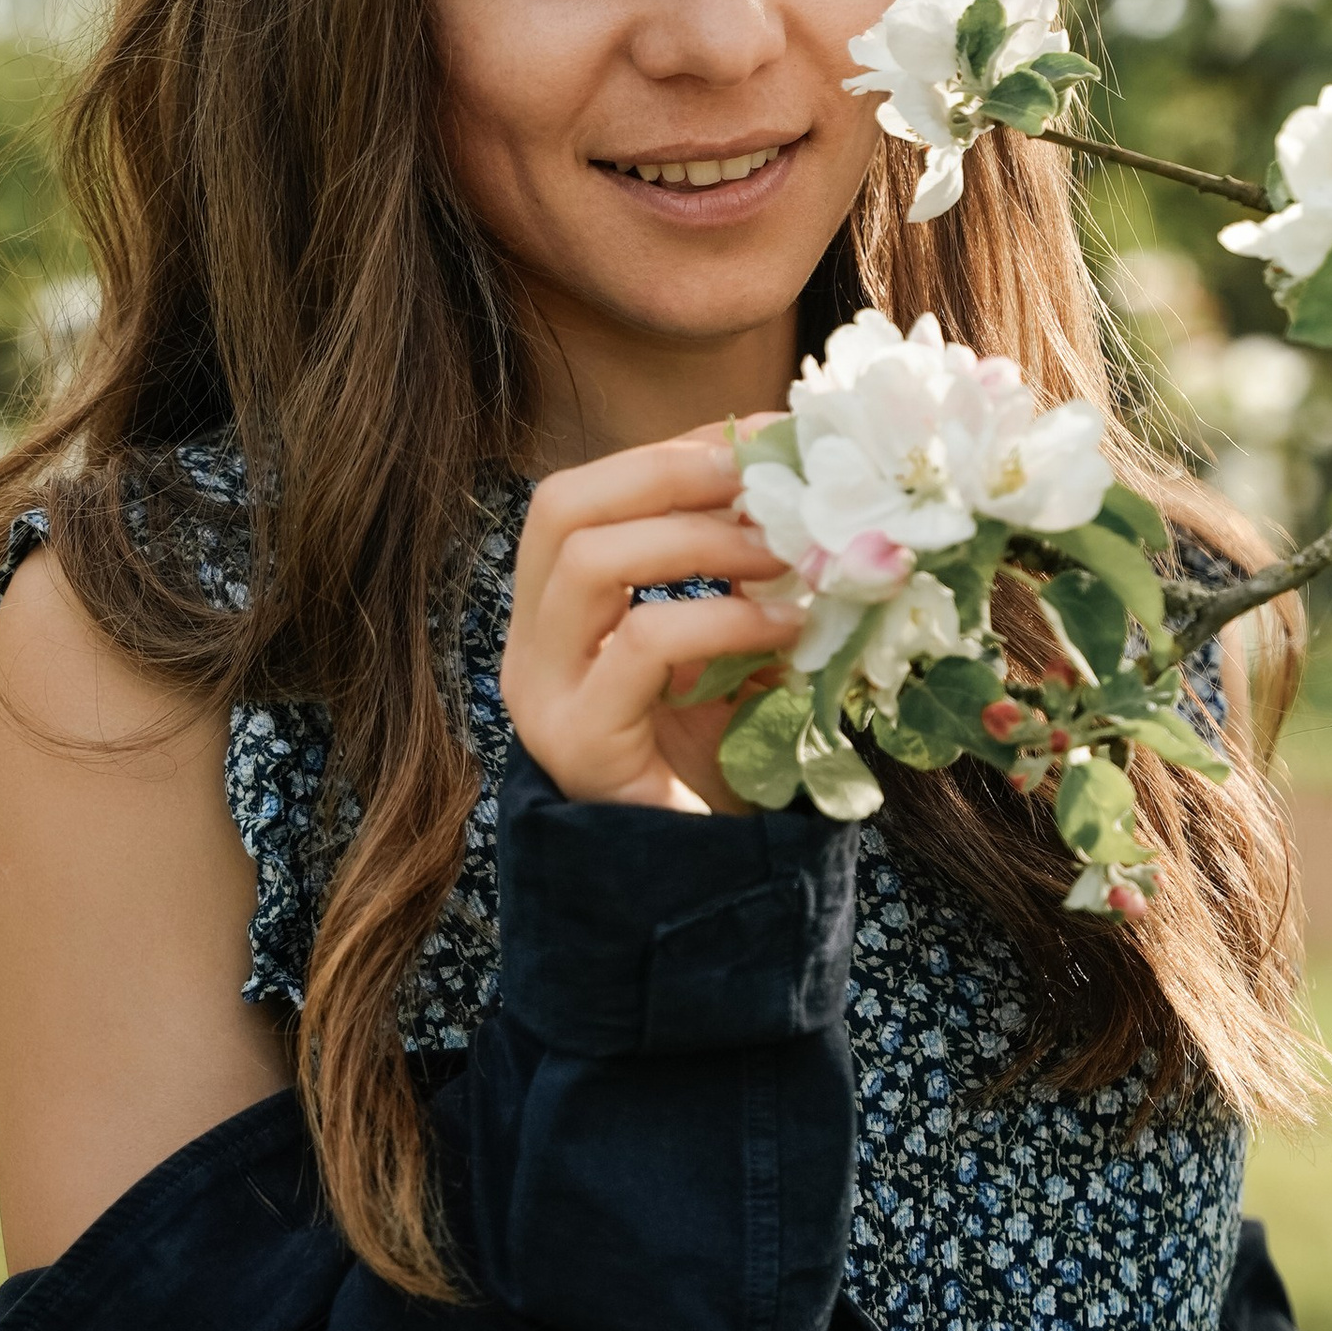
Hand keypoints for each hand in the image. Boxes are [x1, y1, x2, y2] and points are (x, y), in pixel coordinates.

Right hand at [502, 429, 806, 816]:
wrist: (704, 894)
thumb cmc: (720, 772)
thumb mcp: (729, 655)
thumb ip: (741, 581)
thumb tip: (801, 491)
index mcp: (554, 617)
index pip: (582, 497)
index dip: (666, 452)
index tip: (755, 436)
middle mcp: (531, 649)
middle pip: (561, 508)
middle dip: (668, 471)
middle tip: (763, 476)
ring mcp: (545, 698)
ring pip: (589, 562)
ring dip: (702, 539)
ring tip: (785, 554)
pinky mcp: (580, 746)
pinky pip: (643, 646)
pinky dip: (724, 620)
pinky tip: (785, 631)